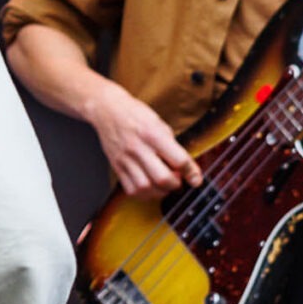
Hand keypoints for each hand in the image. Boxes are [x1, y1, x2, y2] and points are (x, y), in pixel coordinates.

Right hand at [82, 77, 201, 198]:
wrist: (106, 109)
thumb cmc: (135, 113)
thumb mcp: (158, 122)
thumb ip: (170, 144)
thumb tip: (184, 165)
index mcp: (152, 133)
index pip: (178, 159)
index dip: (192, 172)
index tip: (196, 179)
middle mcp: (138, 147)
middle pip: (162, 178)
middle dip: (175, 184)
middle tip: (178, 180)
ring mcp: (125, 159)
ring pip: (146, 188)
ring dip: (160, 192)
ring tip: (164, 185)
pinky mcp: (117, 166)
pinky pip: (131, 190)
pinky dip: (144, 194)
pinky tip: (150, 187)